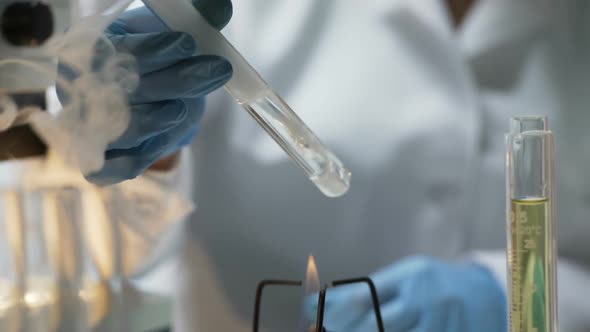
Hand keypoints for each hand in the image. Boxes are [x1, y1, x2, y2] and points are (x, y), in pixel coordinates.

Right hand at [86, 0, 232, 184]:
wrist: (160, 97)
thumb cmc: (161, 59)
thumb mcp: (176, 32)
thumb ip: (194, 17)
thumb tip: (219, 5)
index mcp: (89, 50)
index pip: (110, 49)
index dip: (149, 48)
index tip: (189, 42)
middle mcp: (81, 89)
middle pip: (121, 90)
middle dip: (174, 80)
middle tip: (216, 69)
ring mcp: (88, 127)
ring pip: (118, 130)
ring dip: (155, 120)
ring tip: (184, 107)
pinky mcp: (101, 160)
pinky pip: (112, 169)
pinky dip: (139, 158)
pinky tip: (167, 138)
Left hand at [305, 256, 505, 331]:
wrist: (484, 294)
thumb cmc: (432, 283)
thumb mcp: (402, 278)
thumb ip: (366, 291)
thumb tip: (317, 304)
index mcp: (409, 275)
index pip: (364, 296)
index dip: (336, 312)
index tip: (317, 319)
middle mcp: (425, 298)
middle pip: (378, 323)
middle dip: (350, 331)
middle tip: (327, 331)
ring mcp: (440, 322)